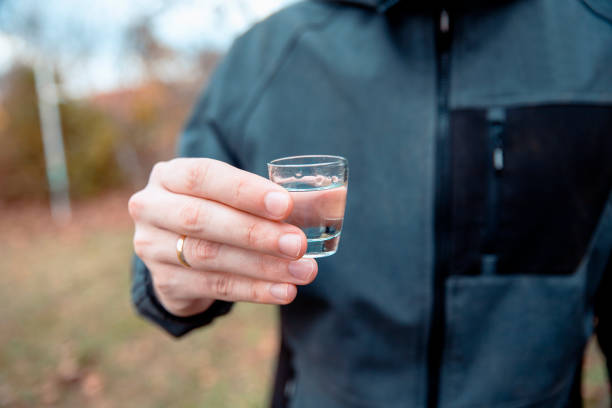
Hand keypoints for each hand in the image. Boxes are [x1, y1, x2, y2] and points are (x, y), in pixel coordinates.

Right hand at [128, 158, 316, 316]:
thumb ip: (285, 200)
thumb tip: (337, 200)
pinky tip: (285, 292)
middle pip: (202, 219)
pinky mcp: (165, 282)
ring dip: (262, 266)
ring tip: (303, 271)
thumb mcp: (242, 198)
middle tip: (298, 243)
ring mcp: (152, 247)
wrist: (179, 250)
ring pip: (209, 256)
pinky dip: (253, 290)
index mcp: (171, 175)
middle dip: (256, 233)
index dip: (245, 191)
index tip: (285, 205)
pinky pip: (213, 287)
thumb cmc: (219, 211)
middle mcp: (152, 208)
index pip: (204, 176)